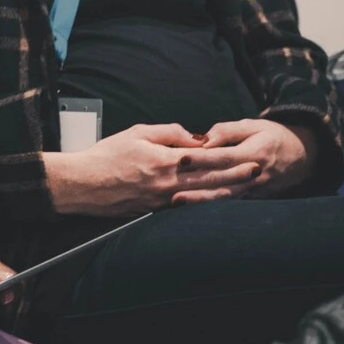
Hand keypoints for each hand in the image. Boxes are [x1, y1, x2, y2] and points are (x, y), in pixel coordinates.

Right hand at [43, 123, 259, 215]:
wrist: (85, 184)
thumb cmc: (106, 156)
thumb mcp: (136, 133)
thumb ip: (167, 133)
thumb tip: (193, 137)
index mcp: (164, 162)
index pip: (205, 160)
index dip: (230, 159)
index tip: (249, 156)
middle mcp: (169, 184)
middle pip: (211, 181)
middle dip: (237, 177)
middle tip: (258, 171)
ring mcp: (164, 201)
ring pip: (204, 197)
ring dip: (227, 193)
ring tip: (246, 188)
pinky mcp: (157, 210)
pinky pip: (189, 206)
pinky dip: (207, 203)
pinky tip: (217, 202)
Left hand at [175, 118, 316, 200]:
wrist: (304, 156)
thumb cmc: (273, 135)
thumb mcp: (254, 125)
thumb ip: (227, 131)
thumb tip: (203, 140)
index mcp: (255, 153)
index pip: (224, 157)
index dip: (202, 158)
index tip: (181, 159)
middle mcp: (255, 174)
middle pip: (222, 181)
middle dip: (197, 186)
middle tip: (172, 190)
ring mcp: (254, 189)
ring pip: (225, 196)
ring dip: (201, 201)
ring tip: (177, 202)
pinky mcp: (253, 196)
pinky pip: (230, 201)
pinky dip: (211, 204)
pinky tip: (191, 207)